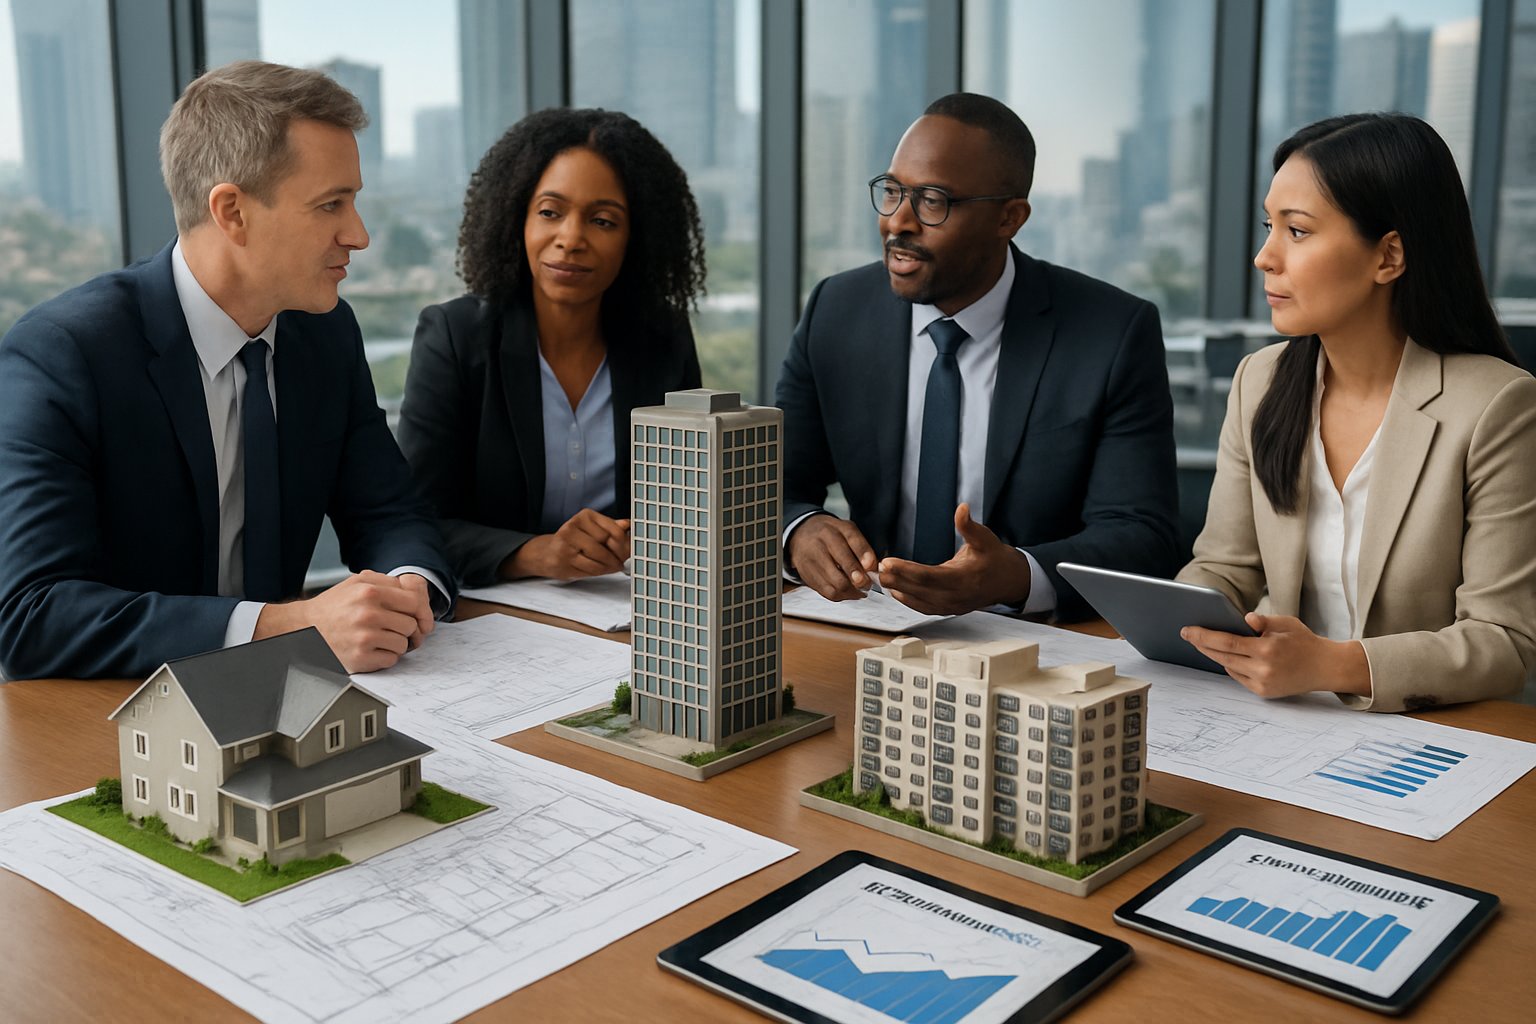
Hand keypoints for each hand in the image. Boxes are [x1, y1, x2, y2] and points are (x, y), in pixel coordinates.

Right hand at [255, 570, 433, 672]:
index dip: (418, 610)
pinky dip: (386, 656)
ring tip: (380, 637)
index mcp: (370, 591)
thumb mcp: (358, 582)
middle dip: (405, 627)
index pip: (414, 602)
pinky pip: (392, 660)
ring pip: (404, 644)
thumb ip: (388, 582)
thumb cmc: (335, 605)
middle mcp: (368, 614)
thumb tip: (415, 592)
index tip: (414, 615)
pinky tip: (373, 649)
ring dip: (396, 643)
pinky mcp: (360, 658)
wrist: (305, 627)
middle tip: (391, 627)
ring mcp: (364, 638)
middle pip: (411, 625)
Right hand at [504, 509, 629, 579]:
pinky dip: (598, 572)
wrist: (548, 553)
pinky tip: (600, 570)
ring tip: (612, 567)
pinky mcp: (563, 561)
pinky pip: (589, 570)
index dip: (624, 543)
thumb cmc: (575, 541)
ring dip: (609, 566)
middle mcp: (573, 527)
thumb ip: (611, 527)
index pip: (613, 530)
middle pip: (605, 544)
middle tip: (620, 562)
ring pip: (598, 559)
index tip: (627, 550)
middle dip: (616, 556)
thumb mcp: (593, 529)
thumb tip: (629, 524)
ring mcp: (566, 544)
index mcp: (585, 516)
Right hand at [786, 514, 877, 600]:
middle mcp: (821, 542)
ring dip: (852, 591)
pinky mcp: (806, 574)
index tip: (872, 568)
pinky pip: (827, 592)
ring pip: (836, 583)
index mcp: (835, 529)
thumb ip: (861, 548)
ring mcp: (811, 559)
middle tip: (867, 584)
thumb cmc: (830, 535)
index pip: (852, 540)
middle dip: (860, 578)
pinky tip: (847, 592)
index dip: (865, 556)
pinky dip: (841, 595)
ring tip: (859, 590)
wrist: (801, 534)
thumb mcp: (846, 531)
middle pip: (843, 564)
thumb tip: (873, 569)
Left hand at [879, 504, 1030, 614]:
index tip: (888, 561)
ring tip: (880, 578)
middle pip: (920, 590)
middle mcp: (957, 596)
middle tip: (876, 569)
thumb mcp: (985, 538)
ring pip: (920, 601)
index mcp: (964, 578)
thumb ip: (969, 526)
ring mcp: (953, 606)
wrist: (1009, 580)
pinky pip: (925, 607)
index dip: (906, 570)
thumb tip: (962, 508)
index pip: (928, 576)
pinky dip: (908, 600)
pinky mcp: (950, 609)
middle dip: (896, 579)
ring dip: (899, 590)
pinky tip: (895, 591)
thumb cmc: (995, 557)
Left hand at [1181, 613, 1371, 698]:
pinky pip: (1239, 677)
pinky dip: (1230, 666)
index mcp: (1267, 648)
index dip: (1204, 636)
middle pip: (1222, 656)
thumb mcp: (1286, 623)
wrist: (1325, 667)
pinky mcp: (1264, 692)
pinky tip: (1223, 657)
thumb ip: (1262, 621)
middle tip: (1187, 634)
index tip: (1187, 630)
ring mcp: (1263, 683)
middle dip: (1202, 645)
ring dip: (1214, 656)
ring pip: (1228, 667)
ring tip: (1201, 643)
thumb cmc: (1304, 641)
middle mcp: (1263, 669)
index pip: (1226, 642)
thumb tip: (1244, 618)